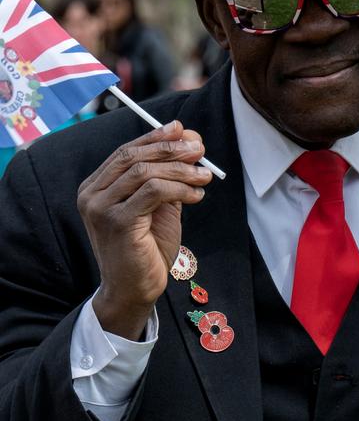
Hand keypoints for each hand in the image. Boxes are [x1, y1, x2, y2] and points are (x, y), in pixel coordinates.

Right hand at [77, 121, 211, 338]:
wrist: (134, 290)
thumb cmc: (146, 250)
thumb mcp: (158, 207)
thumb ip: (167, 177)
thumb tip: (187, 141)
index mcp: (96, 187)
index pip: (126, 151)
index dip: (155, 137)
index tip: (181, 129)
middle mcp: (92, 194)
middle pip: (134, 156)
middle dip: (171, 148)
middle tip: (200, 149)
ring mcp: (100, 208)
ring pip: (145, 172)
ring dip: (181, 170)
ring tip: (205, 175)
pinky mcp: (117, 222)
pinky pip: (153, 192)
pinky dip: (179, 188)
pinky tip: (196, 195)